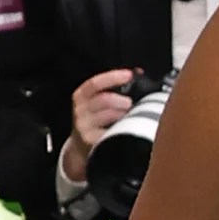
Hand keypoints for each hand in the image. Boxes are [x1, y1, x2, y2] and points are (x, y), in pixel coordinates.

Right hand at [67, 66, 139, 180]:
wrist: (81, 147)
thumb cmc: (95, 119)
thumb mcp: (97, 101)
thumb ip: (114, 87)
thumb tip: (139, 73)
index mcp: (81, 96)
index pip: (94, 83)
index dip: (112, 77)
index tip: (129, 75)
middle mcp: (80, 110)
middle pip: (103, 100)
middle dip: (121, 99)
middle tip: (131, 103)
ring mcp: (84, 127)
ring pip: (108, 116)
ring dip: (123, 114)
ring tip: (131, 116)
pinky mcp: (90, 142)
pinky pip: (110, 133)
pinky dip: (121, 129)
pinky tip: (126, 129)